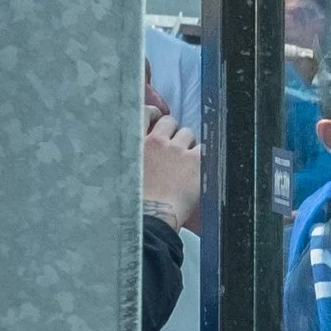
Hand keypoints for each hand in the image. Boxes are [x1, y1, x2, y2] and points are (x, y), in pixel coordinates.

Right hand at [141, 110, 201, 229]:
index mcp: (135, 143)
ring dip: (189, 144)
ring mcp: (177, 150)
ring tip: (187, 161)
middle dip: (174, 132)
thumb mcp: (124, 173)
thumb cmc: (135, 203)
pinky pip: (206, 147)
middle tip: (175, 148)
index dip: (154, 113)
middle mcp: (156, 142)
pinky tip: (203, 163)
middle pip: (170, 122)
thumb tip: (144, 156)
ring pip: (188, 133)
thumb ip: (133, 157)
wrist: (150, 217)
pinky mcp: (196, 160)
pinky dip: (205, 153)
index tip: (158, 117)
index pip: (144, 114)